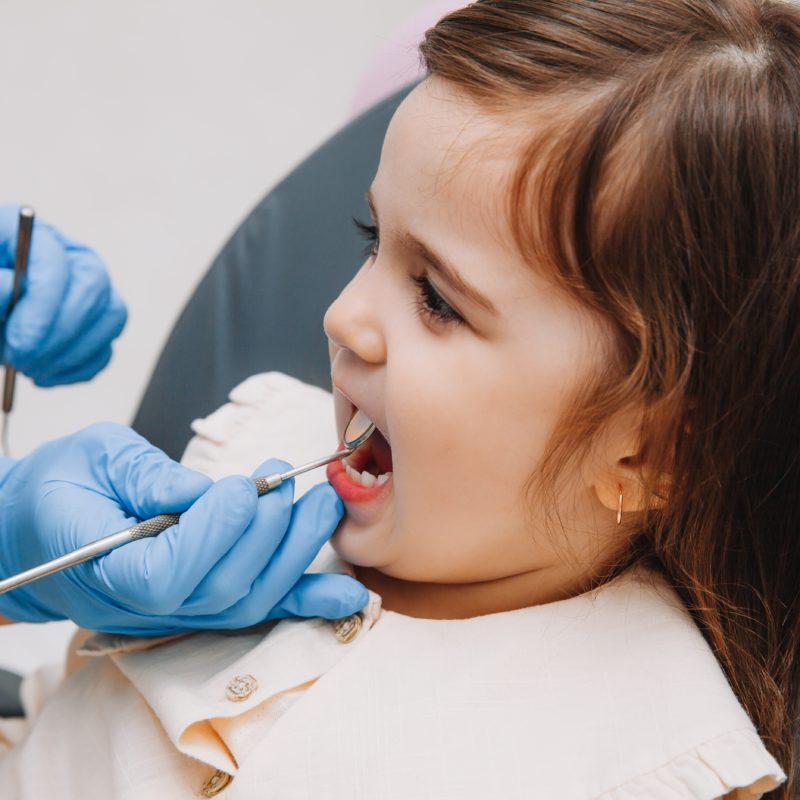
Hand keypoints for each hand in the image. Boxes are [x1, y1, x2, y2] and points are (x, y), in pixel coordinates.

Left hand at [0, 205, 126, 385]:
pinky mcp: (98, 324)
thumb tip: (11, 293)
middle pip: (94, 287)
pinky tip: (42, 373)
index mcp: (31, 233)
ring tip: (27, 367)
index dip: (42, 304)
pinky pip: (104, 351)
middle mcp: (71, 256)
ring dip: (69, 354)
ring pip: (110, 318)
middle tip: (23, 360)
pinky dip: (75, 370)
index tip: (19, 341)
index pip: (55, 262)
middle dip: (60, 333)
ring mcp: (92, 290)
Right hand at [0, 423, 367, 633]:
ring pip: (248, 601)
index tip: (246, 488)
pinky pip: (258, 608)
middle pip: (222, 589)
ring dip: (296, 555)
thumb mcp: (93, 459)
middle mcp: (144, 604)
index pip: (169, 574)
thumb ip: (147, 477)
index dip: (216, 533)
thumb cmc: (60, 487)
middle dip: (268, 534)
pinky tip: (351, 593)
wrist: (40, 525)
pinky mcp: (202, 601)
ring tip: (323, 506)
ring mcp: (176, 610)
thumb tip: (206, 492)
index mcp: (106, 567)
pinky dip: (306, 600)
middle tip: (288, 484)